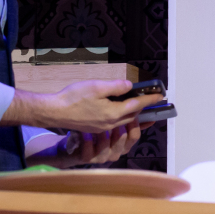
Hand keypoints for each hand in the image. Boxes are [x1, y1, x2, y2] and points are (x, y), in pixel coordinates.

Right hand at [1, 79, 162, 132]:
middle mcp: (110, 123)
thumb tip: (129, 86)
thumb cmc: (72, 98)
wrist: (54, 112)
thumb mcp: (96, 87)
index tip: (160, 95)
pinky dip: (121, 116)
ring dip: (132, 113)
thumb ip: (116, 86)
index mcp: (113, 113)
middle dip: (142, 107)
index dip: (150, 99)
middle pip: (132, 115)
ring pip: (123, 121)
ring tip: (137, 104)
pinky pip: (114, 123)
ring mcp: (102, 127)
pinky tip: (118, 110)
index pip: (137, 105)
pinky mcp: (95, 128)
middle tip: (150, 98)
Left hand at [26, 123, 142, 168]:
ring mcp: (100, 157)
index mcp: (123, 145)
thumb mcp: (111, 123)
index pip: (134, 136)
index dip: (133, 123)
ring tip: (98, 123)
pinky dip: (87, 139)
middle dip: (118, 127)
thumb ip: (128, 120)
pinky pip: (89, 148)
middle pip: (122, 140)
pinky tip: (84, 132)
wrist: (71, 144)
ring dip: (102, 133)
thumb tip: (150, 117)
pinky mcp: (87, 158)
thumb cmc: (92, 130)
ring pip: (106, 144)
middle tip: (113, 115)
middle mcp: (114, 153)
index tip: (128, 111)